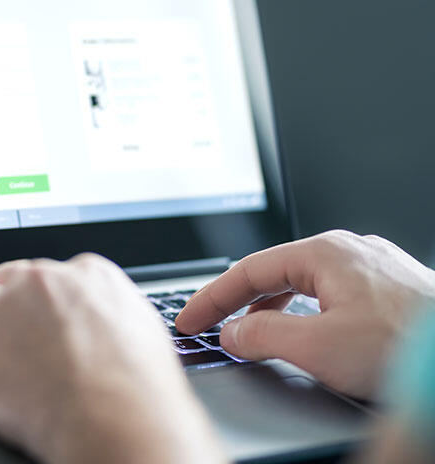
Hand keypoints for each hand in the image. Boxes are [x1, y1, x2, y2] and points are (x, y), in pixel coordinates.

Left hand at [0, 254, 224, 463]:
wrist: (120, 422)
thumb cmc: (143, 394)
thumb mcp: (144, 334)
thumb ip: (114, 315)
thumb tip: (104, 320)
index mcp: (88, 275)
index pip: (49, 271)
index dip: (39, 301)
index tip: (37, 324)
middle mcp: (40, 281)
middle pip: (3, 273)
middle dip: (0, 300)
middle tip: (4, 336)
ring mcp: (1, 308)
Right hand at [176, 230, 434, 398]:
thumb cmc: (407, 345)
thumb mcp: (317, 346)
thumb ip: (262, 336)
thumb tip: (233, 333)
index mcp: (325, 253)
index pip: (248, 271)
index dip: (212, 298)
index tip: (190, 320)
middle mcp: (349, 252)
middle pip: (274, 272)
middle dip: (238, 301)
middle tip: (211, 326)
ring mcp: (372, 269)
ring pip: (303, 284)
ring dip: (271, 309)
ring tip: (249, 332)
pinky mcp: (389, 290)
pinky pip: (329, 295)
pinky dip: (302, 313)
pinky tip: (303, 331)